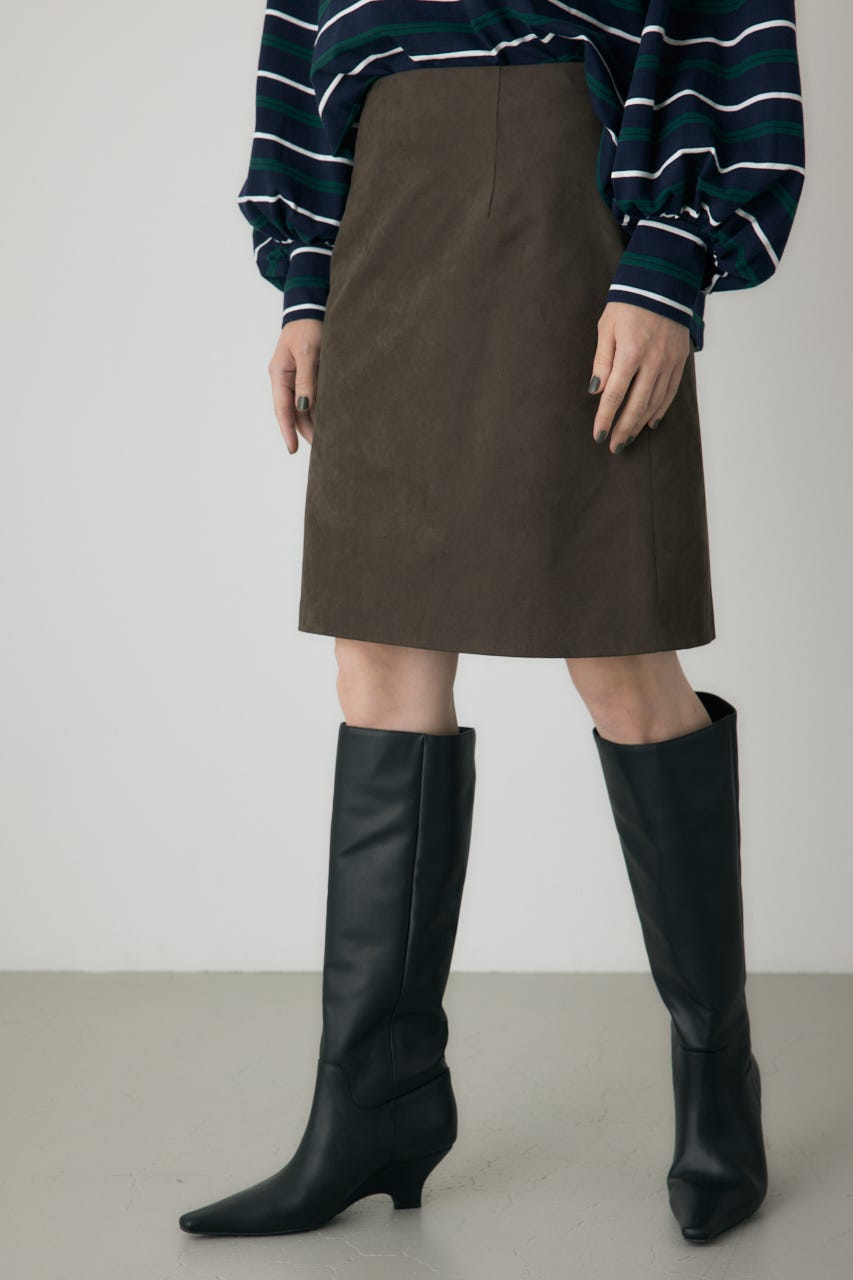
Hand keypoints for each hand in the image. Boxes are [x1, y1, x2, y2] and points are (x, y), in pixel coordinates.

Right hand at [268, 317, 322, 452]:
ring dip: (314, 423)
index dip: (287, 431)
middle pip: (294, 412)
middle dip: (305, 431)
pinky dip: (320, 410)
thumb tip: (304, 407)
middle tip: (320, 451)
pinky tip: (330, 422)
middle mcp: (286, 380)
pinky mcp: (309, 375)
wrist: (312, 307)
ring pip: (304, 407)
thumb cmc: (308, 327)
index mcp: (279, 375)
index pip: (283, 409)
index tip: (293, 449)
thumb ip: (306, 380)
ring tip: (327, 441)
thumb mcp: (308, 353)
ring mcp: (296, 378)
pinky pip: (312, 398)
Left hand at [588, 302, 690, 453]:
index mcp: (630, 352)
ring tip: (628, 439)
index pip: (615, 395)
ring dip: (640, 424)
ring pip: (655, 402)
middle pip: (636, 405)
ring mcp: (669, 362)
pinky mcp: (680, 361)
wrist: (662, 284)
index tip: (598, 435)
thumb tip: (597, 391)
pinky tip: (650, 423)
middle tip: (614, 447)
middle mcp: (653, 361)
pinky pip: (670, 392)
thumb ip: (602, 361)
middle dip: (624, 429)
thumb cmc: (627, 305)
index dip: (605, 418)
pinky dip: (660, 410)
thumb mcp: (606, 328)